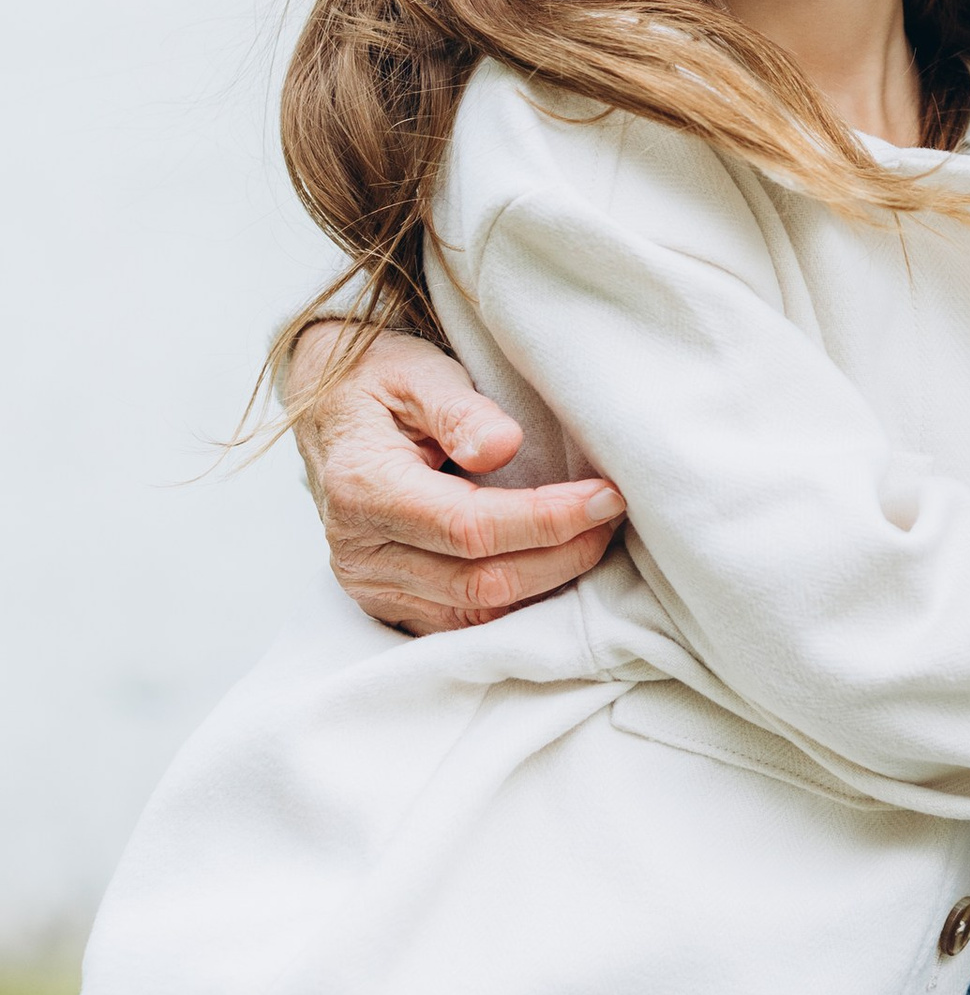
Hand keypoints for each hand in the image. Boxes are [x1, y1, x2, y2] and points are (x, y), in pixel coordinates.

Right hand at [286, 325, 626, 633]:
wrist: (332, 411)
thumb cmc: (379, 383)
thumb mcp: (416, 371)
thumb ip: (459, 409)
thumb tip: (503, 446)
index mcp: (363, 488)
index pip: (470, 527)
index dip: (547, 519)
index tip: (606, 496)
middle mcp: (359, 550)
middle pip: (479, 582)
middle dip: (561, 555)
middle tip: (611, 515)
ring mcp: (369, 584)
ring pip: (475, 613)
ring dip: (546, 583)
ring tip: (593, 537)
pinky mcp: (384, 601)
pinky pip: (460, 623)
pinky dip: (515, 603)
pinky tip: (552, 565)